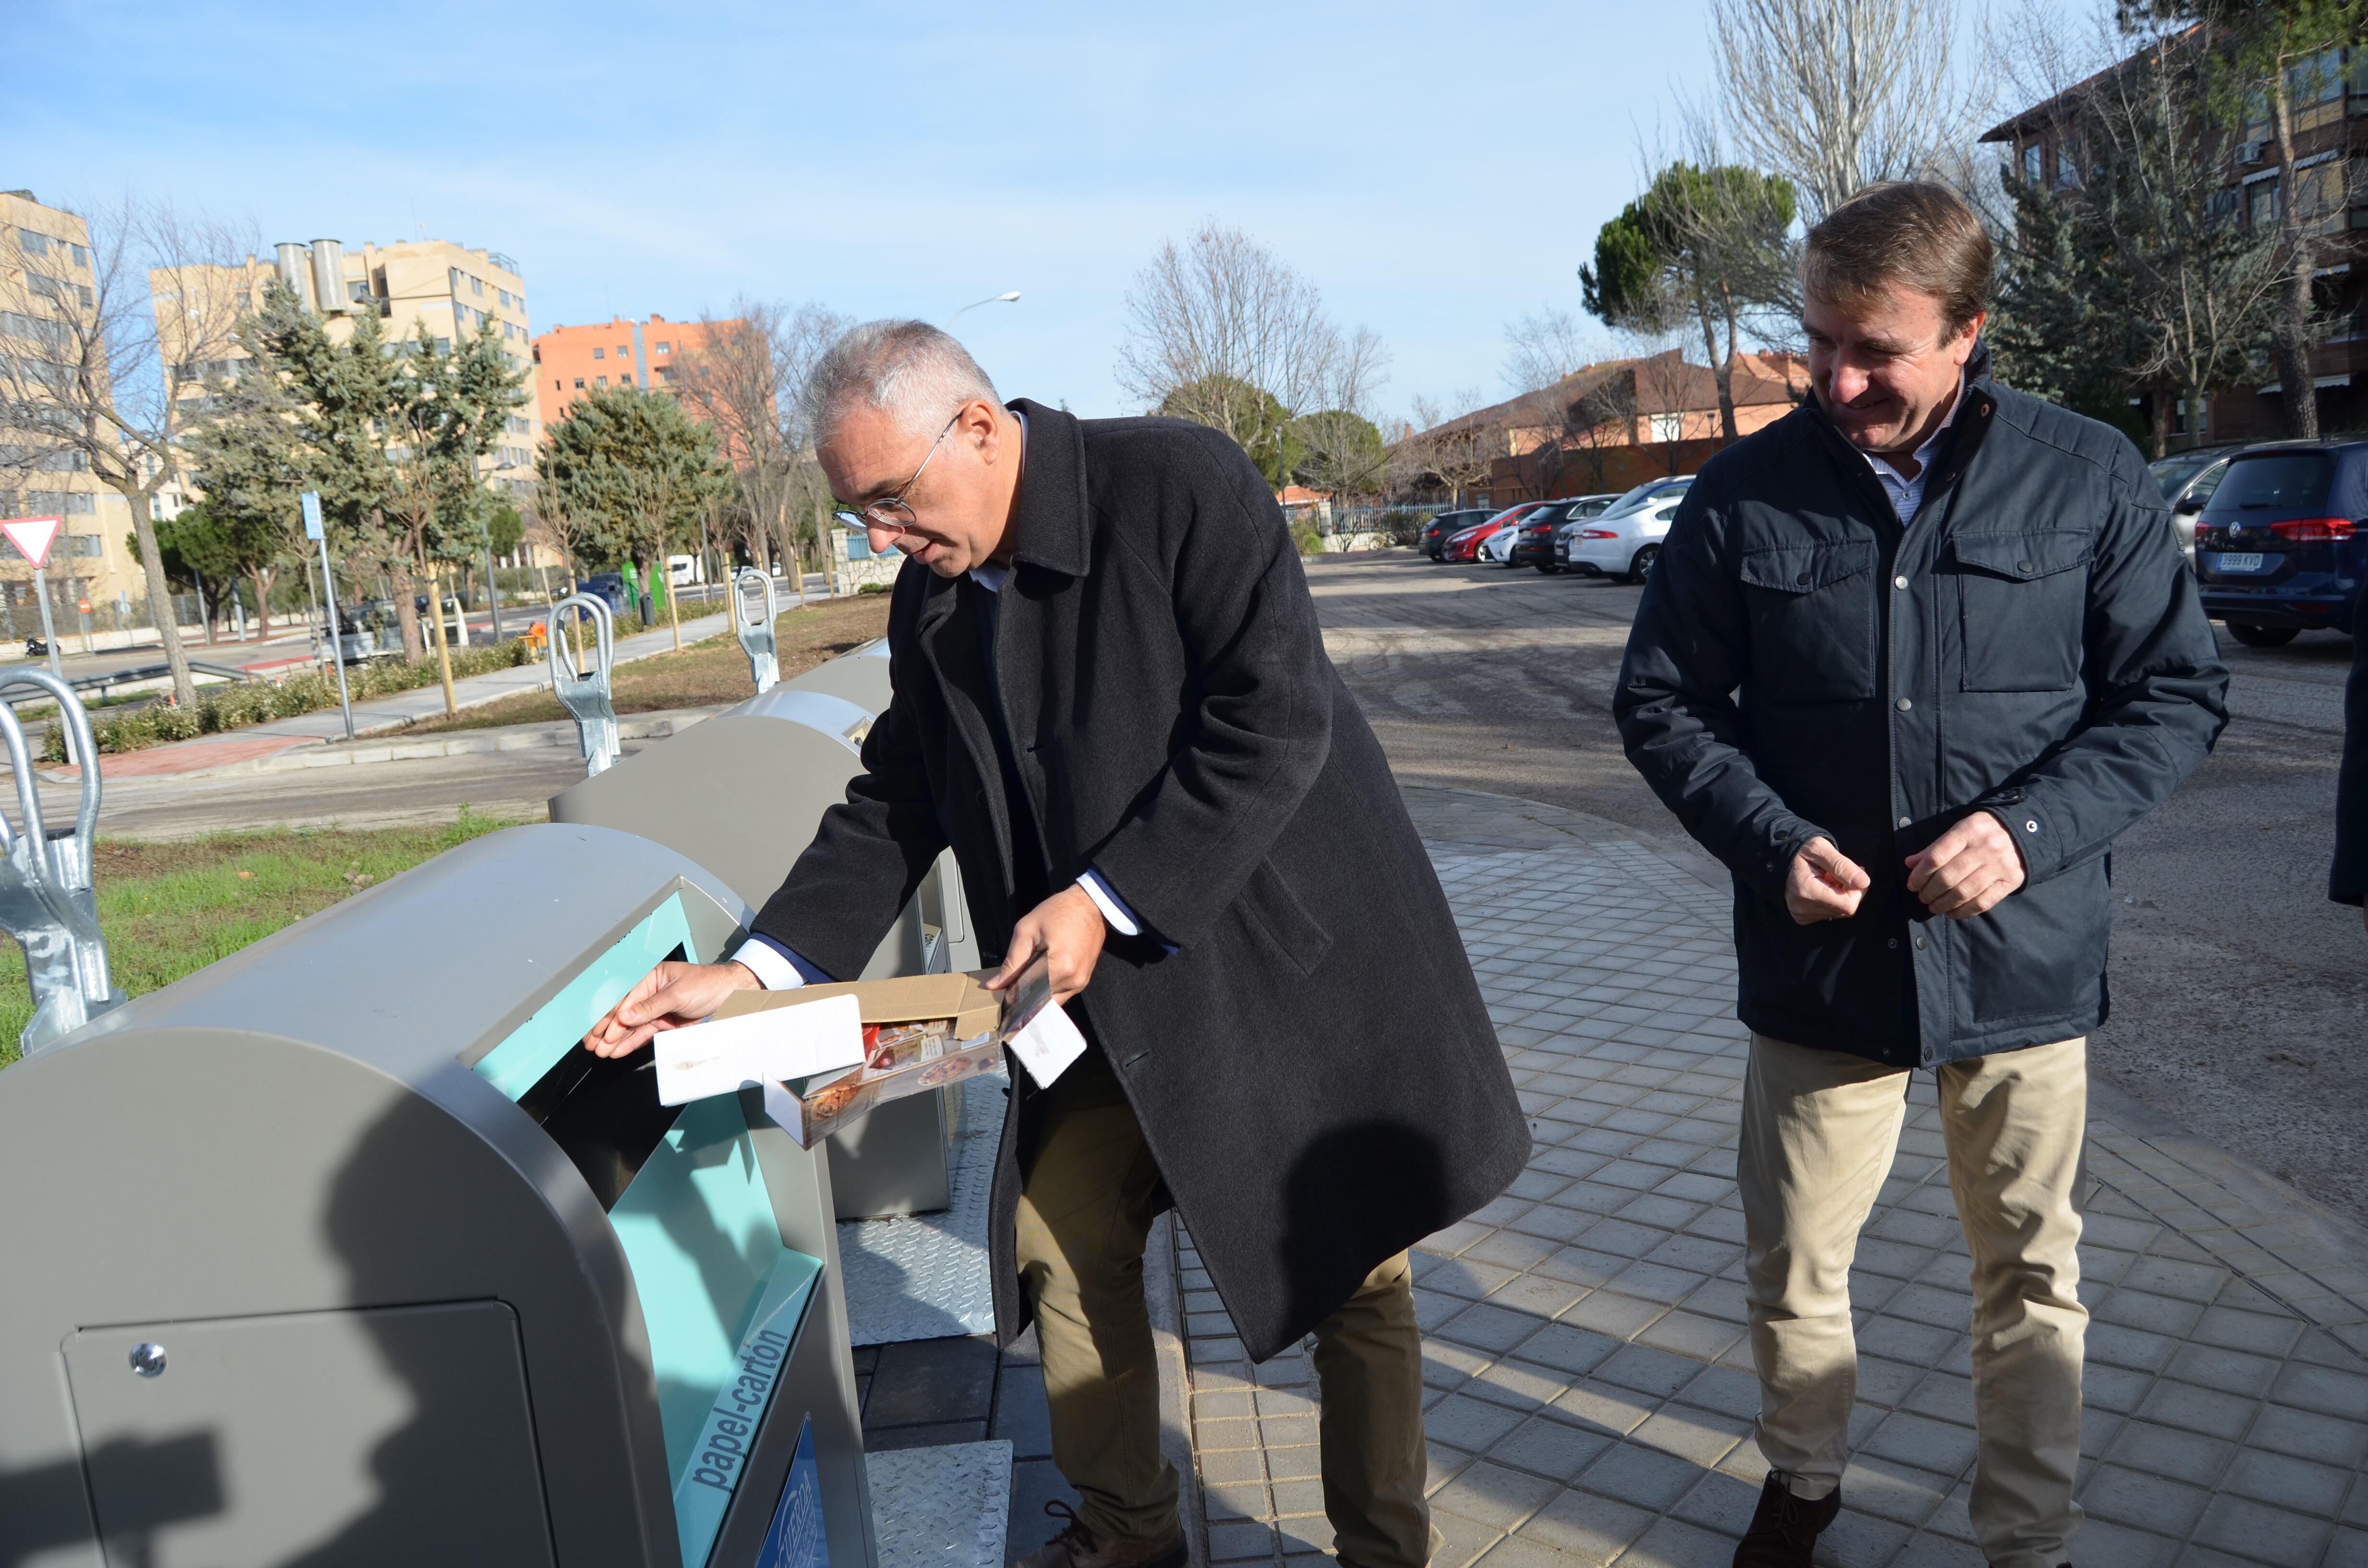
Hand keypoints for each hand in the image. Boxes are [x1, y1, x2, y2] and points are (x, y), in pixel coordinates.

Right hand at [582, 960, 759, 1057]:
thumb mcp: (678, 994)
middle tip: (593, 1044)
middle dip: (608, 1030)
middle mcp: (651, 994)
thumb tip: (625, 1016)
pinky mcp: (665, 1024)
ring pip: (632, 1027)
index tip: (601, 1031)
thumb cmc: (708, 984)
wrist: (732, 996)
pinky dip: (631, 1043)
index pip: (626, 999)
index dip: (612, 1017)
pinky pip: (644, 1034)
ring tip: (601, 1051)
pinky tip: (618, 1050)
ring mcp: (658, 1010)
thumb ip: (651, 1006)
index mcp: (652, 978)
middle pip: (625, 1013)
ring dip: (616, 1040)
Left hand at [988, 883, 1107, 1005]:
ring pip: (1050, 1000)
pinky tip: (1044, 971)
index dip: (1011, 991)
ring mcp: (1080, 983)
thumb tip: (995, 985)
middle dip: (1024, 993)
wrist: (1089, 905)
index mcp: (1059, 968)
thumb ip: (1011, 962)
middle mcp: (1073, 981)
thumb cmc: (1059, 912)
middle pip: (1039, 1000)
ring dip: (1037, 992)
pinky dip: (1049, 988)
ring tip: (1032, 970)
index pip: (1027, 993)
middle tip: (1016, 976)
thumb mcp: (1027, 930)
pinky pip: (1061, 994)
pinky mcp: (1084, 981)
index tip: (1003, 986)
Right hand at [1786, 837, 1869, 924]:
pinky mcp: (1801, 917)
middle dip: (1848, 890)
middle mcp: (1802, 908)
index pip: (1848, 904)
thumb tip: (1864, 882)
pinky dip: (1830, 900)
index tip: (1855, 871)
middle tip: (1839, 872)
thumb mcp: (1820, 849)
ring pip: (1837, 912)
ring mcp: (1801, 915)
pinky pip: (1827, 913)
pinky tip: (1821, 886)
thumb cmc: (1798, 849)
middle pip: (1844, 909)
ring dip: (1839, 895)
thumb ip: (1842, 865)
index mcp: (1806, 891)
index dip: (1857, 890)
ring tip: (1827, 877)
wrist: (1775, 858)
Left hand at [1905, 812, 2026, 918]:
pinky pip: (1984, 902)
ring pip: (1965, 892)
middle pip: (1949, 877)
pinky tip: (1951, 913)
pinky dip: (1964, 912)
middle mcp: (1985, 848)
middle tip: (1922, 898)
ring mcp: (2000, 865)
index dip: (1920, 874)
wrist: (2021, 832)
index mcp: (1968, 831)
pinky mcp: (2011, 881)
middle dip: (1930, 891)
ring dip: (1944, 904)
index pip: (1937, 857)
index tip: (1912, 885)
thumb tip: (1910, 863)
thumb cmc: (1981, 832)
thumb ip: (1935, 848)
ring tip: (1933, 907)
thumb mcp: (1958, 830)